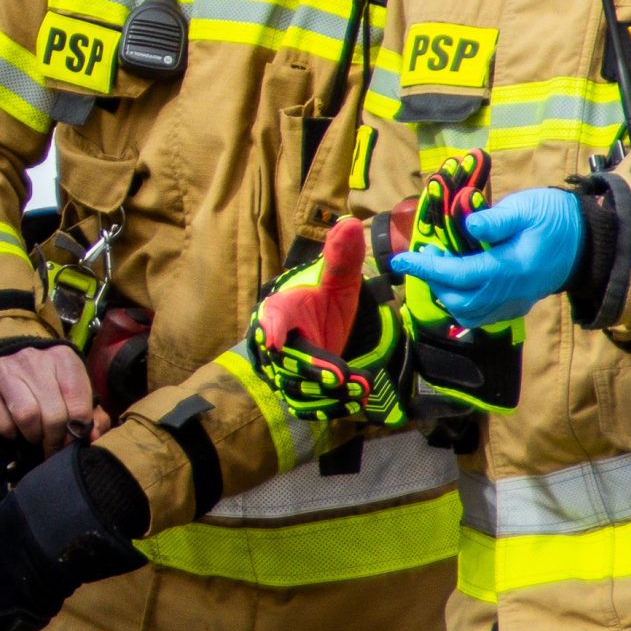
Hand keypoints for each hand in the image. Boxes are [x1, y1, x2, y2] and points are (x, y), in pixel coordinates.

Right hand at [0, 342, 94, 455]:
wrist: (4, 361)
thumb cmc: (48, 383)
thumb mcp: (75, 392)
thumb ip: (93, 415)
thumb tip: (93, 436)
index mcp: (63, 358)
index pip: (79, 405)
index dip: (77, 431)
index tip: (72, 440)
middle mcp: (33, 359)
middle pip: (53, 414)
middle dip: (55, 439)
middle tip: (53, 446)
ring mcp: (4, 369)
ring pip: (27, 416)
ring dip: (33, 436)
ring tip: (34, 437)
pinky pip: (1, 422)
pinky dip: (10, 433)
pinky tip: (14, 428)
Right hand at [250, 217, 410, 426]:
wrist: (314, 331)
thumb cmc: (321, 303)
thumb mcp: (336, 281)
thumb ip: (341, 257)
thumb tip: (348, 223)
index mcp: (280, 310)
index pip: (272, 319)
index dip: (270, 330)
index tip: (272, 339)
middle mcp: (274, 343)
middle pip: (287, 361)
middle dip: (313, 370)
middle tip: (341, 377)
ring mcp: (282, 370)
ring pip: (297, 389)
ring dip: (329, 394)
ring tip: (360, 390)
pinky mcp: (294, 392)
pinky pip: (306, 406)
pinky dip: (330, 407)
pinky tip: (355, 402)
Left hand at [397, 187, 586, 330]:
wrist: (589, 241)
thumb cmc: (555, 218)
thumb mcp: (527, 208)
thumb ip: (497, 219)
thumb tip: (469, 224)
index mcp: (511, 268)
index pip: (460, 275)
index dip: (427, 268)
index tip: (401, 259)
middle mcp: (512, 292)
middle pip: (460, 300)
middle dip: (434, 280)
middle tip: (426, 254)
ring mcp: (515, 302)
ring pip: (468, 313)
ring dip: (445, 294)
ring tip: (438, 266)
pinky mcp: (517, 305)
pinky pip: (481, 315)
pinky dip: (460, 303)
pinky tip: (455, 281)